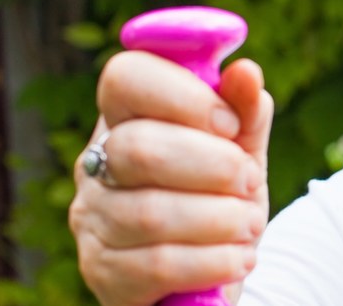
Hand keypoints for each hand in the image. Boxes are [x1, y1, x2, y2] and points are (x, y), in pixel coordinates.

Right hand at [69, 52, 273, 305]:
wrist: (211, 269)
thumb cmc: (222, 193)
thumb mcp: (243, 148)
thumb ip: (246, 110)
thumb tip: (246, 71)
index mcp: (127, 115)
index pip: (125, 77)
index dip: (184, 95)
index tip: (230, 124)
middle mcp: (96, 162)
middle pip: (138, 147)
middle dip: (214, 165)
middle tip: (249, 181)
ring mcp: (92, 218)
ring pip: (149, 212)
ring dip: (221, 218)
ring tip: (250, 224)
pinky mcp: (102, 271)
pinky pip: (158, 264)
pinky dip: (213, 260)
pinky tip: (238, 257)